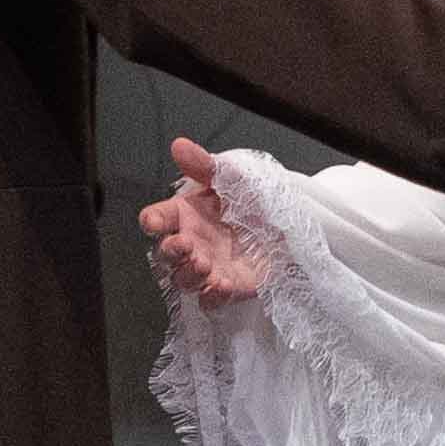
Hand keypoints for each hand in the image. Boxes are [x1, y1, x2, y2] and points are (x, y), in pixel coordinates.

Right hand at [143, 140, 274, 306]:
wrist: (293, 222)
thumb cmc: (256, 198)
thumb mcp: (233, 176)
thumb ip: (205, 165)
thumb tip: (179, 145)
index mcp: (186, 213)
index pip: (157, 219)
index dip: (151, 220)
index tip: (154, 221)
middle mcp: (192, 242)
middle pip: (165, 254)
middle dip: (170, 252)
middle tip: (185, 245)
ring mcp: (208, 267)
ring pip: (183, 279)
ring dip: (189, 274)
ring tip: (205, 265)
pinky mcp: (227, 287)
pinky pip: (210, 300)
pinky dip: (212, 296)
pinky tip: (222, 285)